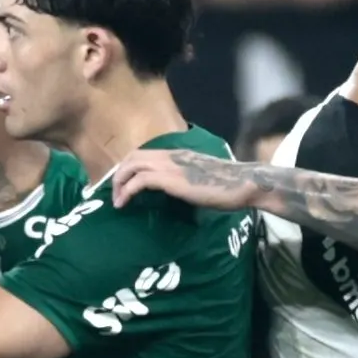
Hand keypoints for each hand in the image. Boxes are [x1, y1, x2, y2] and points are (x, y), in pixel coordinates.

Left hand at [108, 147, 261, 212]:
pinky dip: (128, 191)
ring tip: (117, 201)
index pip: (144, 154)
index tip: (123, 184)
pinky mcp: (171, 179)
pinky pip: (140, 180)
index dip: (129, 167)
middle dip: (119, 174)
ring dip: (119, 182)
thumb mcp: (200, 177)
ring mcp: (170, 165)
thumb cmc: (227, 185)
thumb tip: (177, 191)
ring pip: (132, 165)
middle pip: (133, 156)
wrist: (242, 183)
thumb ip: (185, 179)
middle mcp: (170, 155)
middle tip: (116, 193)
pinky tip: (124, 203)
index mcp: (177, 154)